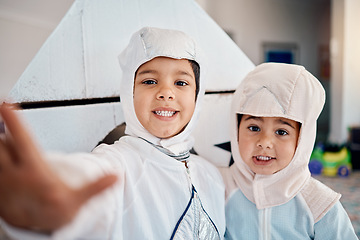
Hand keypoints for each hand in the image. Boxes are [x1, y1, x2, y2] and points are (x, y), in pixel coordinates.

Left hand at [0, 104, 116, 231]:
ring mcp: (1, 180)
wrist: (37, 229)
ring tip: (4, 130)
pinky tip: (3, 149)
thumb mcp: (79, 199)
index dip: (14, 121)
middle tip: (3, 113)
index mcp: (36, 174)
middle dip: (2, 128)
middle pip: (1, 143)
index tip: (6, 104)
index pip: (23, 141)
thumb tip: (115, 176)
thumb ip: (97, 187)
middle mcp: (14, 175)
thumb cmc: (55, 210)